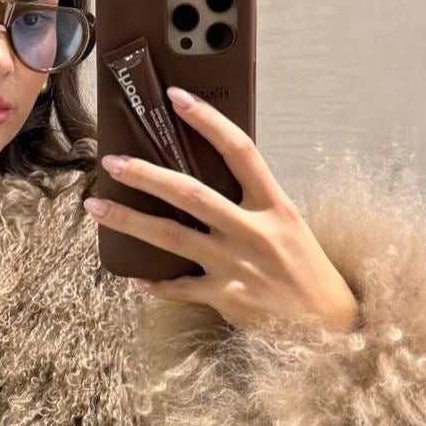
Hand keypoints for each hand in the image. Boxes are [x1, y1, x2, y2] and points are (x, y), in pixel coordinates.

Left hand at [83, 87, 359, 332]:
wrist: (328, 327)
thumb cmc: (308, 272)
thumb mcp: (291, 227)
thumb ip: (254, 205)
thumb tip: (212, 182)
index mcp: (276, 207)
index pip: (240, 151)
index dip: (208, 122)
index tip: (177, 98)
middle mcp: (254, 232)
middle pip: (192, 194)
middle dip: (147, 175)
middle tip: (112, 162)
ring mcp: (236, 266)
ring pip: (171, 237)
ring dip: (129, 221)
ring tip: (96, 208)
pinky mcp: (225, 298)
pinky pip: (180, 288)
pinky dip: (157, 283)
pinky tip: (137, 279)